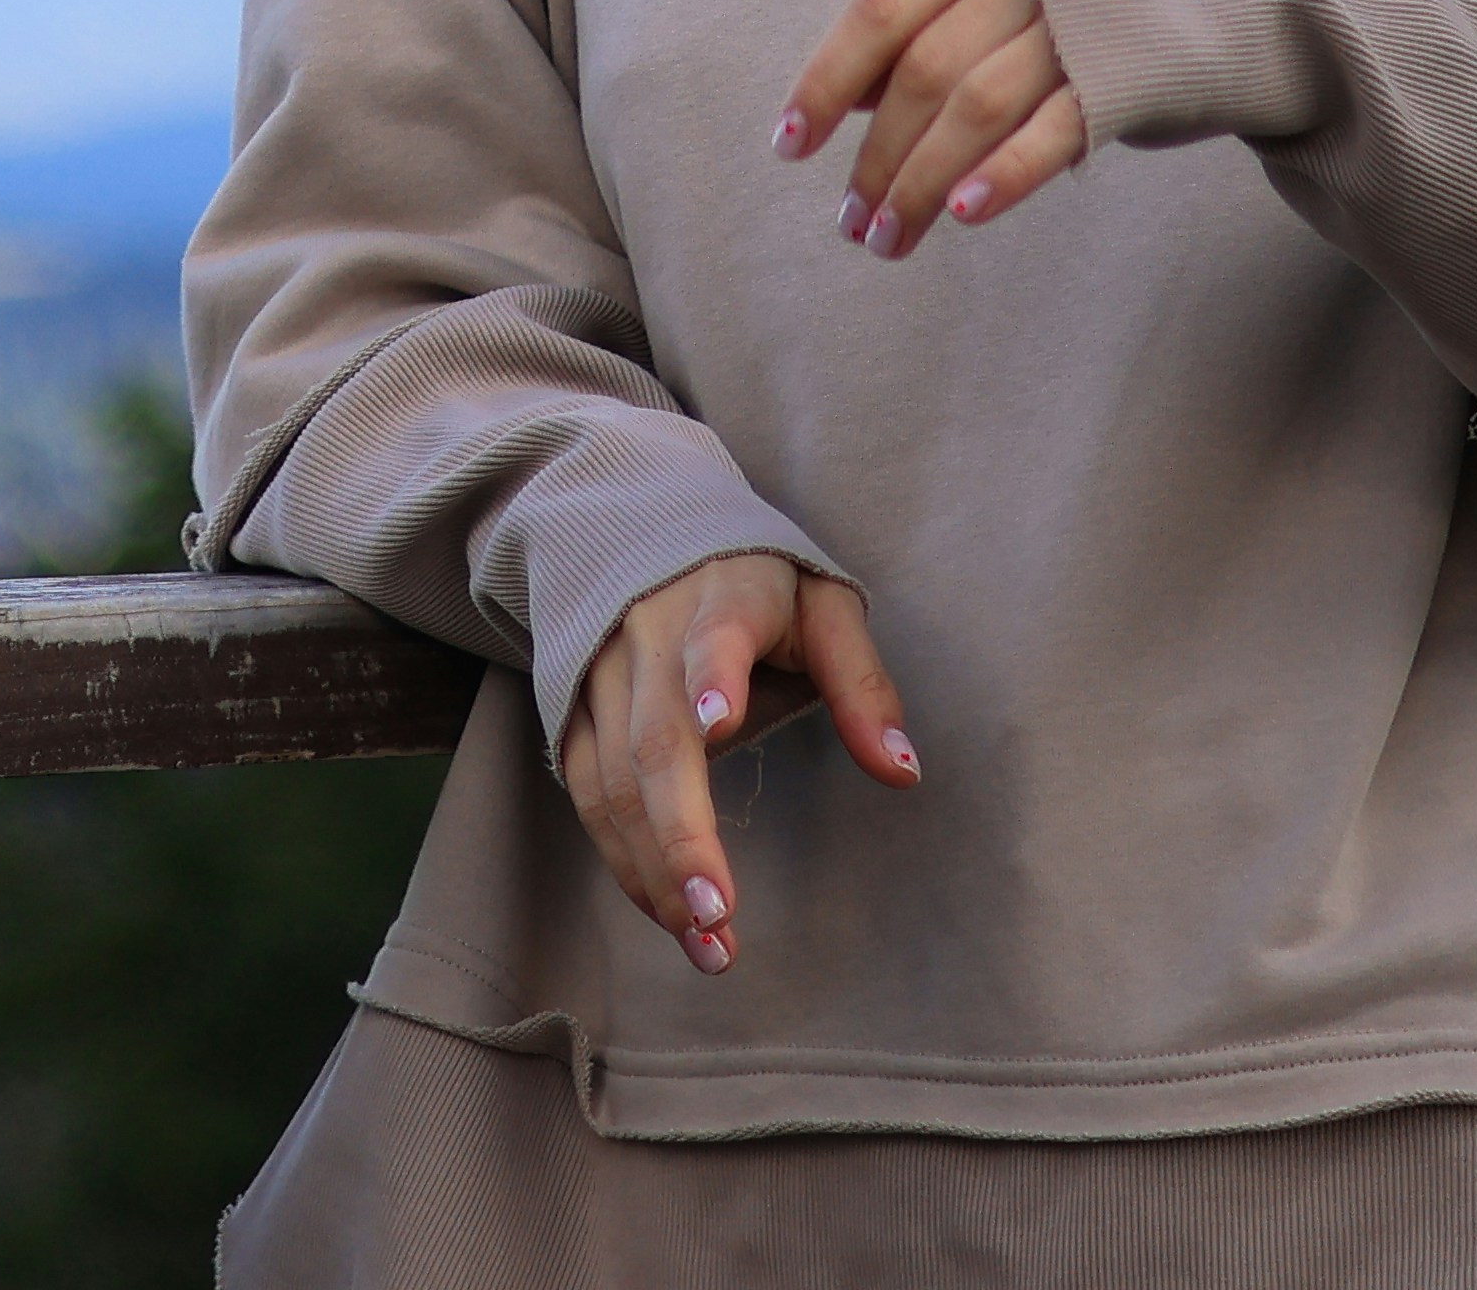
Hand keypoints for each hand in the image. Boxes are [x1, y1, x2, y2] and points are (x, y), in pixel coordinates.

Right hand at [551, 552, 917, 972]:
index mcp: (725, 595)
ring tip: (708, 946)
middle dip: (683, 833)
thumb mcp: (824, 607)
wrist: (641, 529)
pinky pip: (589, 794)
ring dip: (655, 869)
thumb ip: (861, 684)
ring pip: (615, 780)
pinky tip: (667, 913)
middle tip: (720, 916)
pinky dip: (624, 859)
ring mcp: (602, 673)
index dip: (716, 674)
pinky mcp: (572, 709)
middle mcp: (650, 634)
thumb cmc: (758, 585)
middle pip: (657, 738)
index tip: (722, 723)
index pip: (717, 633)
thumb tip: (904, 774)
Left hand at [773, 0, 1089, 261]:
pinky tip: (966, 214)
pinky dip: (1004, 174)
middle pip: (923, 68)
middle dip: (877, 155)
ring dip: (922, 182)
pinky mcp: (1130, 75)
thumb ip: (937, 25)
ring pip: (975, 106)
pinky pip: (1052, 131)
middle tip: (854, 223)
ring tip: (891, 239)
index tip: (790, 146)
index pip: (882, 7)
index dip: (827, 80)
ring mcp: (1082, 18)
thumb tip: (846, 100)